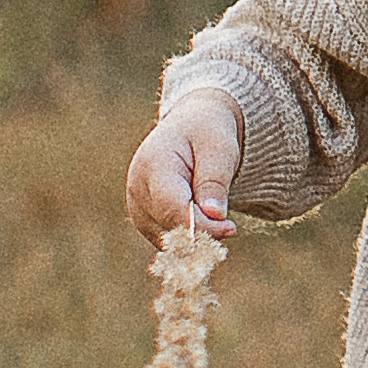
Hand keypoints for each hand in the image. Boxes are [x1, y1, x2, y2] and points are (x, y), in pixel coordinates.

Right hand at [126, 89, 243, 244]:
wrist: (191, 127)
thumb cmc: (206, 133)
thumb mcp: (219, 147)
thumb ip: (215, 180)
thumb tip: (214, 215)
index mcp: (153, 165)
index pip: (173, 208)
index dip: (202, 225)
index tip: (230, 228)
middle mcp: (137, 189)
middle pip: (169, 227)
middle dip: (203, 232)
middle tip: (230, 227)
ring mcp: (137, 206)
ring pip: (168, 240)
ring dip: (197, 237)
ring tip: (218, 219)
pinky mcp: (145, 220)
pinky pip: (168, 240)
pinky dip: (189, 237)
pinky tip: (205, 223)